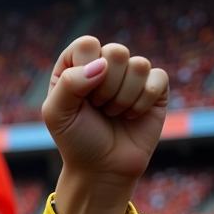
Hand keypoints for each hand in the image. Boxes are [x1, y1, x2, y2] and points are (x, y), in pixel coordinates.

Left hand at [43, 36, 167, 188]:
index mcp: (76, 66)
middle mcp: (104, 65)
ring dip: (122, 99)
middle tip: (98, 109)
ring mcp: (131, 74)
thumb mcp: (57, 114)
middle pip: (116, 52)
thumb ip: (68, 83)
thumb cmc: (76, 140)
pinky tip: (132, 116)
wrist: (101, 169)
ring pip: (138, 65)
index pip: (87, 44)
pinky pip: (157, 78)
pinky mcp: (155, 86)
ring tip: (112, 114)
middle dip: (105, 89)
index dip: (85, 72)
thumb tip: (103, 64)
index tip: (80, 98)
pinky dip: (141, 103)